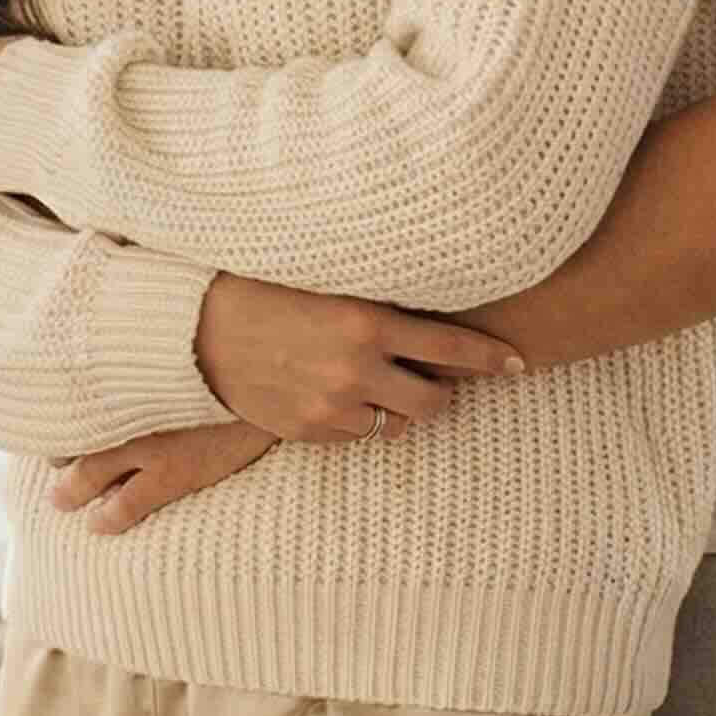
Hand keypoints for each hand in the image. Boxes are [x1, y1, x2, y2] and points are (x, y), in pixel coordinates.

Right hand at [46, 277, 527, 534]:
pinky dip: (357, 421)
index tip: (519, 362)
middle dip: (442, 392)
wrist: (196, 327)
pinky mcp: (307, 431)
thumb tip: (427, 297)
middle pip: (435, 401)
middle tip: (437, 379)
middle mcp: (357, 367)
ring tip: (384, 387)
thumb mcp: (327, 279)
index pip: (451, 343)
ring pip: (397, 424)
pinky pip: (356, 437)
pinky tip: (340, 396)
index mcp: (367, 320)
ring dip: (399, 409)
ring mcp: (332, 405)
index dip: (490, 356)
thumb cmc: (264, 287)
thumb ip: (376, 296)